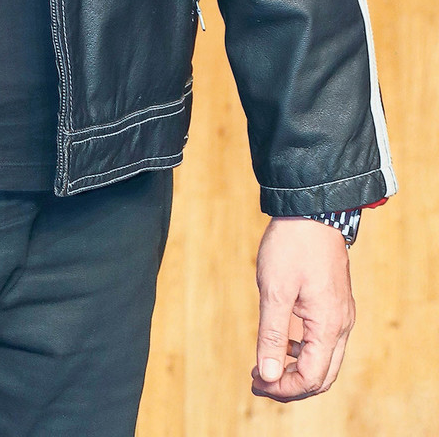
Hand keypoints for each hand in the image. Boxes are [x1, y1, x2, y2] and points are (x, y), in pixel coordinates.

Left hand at [251, 217, 355, 401]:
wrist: (312, 210)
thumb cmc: (292, 246)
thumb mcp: (275, 290)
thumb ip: (272, 335)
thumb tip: (268, 376)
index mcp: (328, 326)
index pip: (310, 378)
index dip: (282, 388)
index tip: (256, 382)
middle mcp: (341, 325)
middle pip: (322, 376)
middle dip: (290, 386)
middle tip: (259, 382)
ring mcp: (342, 314)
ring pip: (326, 361)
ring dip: (297, 370)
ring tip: (266, 365)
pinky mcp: (336, 303)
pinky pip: (325, 341)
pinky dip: (304, 351)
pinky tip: (282, 342)